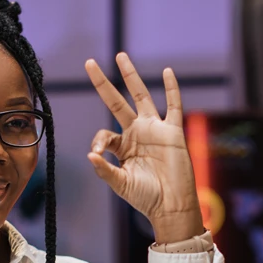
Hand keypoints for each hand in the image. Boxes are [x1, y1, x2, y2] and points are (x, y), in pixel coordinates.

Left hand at [85, 52, 204, 244]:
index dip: (98, 140)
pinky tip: (167, 72)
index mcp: (122, 146)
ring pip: (141, 96)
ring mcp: (154, 130)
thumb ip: (105, 170)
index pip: (105, 133)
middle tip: (89, 63)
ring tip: (120, 56)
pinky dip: (171, 89)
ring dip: (131, 76)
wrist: (171, 206)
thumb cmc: (146, 197)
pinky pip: (173, 106)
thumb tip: (90, 155)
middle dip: (103, 83)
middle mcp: (136, 133)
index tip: (98, 154)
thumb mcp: (120, 184)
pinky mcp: (172, 132)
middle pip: (116, 102)